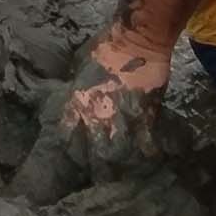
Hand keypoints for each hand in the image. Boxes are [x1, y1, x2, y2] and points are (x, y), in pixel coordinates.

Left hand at [8, 29, 172, 204]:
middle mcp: (97, 117)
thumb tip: (73, 99)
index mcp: (76, 104)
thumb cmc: (102, 48)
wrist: (135, 41)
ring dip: (120, 165)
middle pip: (93, 156)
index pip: (67, 139)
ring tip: (122, 172)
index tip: (74, 160)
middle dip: (95, 167)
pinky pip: (146, 145)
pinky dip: (147, 152)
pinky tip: (148, 157)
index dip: (71, 152)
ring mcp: (123, 120)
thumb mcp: (78, 68)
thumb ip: (76, 89)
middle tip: (99, 174)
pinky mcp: (146, 118)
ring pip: (118, 156)